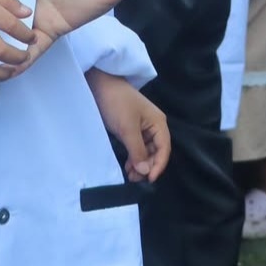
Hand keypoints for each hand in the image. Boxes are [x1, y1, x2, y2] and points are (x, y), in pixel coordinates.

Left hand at [85, 68, 170, 182]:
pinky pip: (137, 148)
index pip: (164, 149)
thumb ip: (137, 151)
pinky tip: (128, 166)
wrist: (100, 85)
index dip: (159, 165)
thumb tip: (146, 172)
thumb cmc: (117, 103)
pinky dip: (134, 158)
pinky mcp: (131, 130)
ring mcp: (142, 128)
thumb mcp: (127, 128)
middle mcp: (153, 126)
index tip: (149, 180)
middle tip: (134, 178)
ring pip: (146, 152)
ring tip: (130, 175)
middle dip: (148, 166)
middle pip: (156, 152)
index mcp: (158, 123)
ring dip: (140, 164)